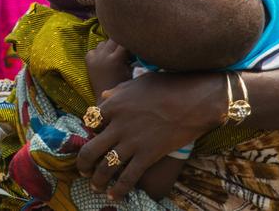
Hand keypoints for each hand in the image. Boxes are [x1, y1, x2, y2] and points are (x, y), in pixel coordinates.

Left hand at [76, 72, 226, 199]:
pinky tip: (114, 196)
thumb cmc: (168, 85)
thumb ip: (117, 92)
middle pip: (90, 150)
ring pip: (105, 168)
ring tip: (95, 187)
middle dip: (83, 164)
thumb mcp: (136, 83)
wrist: (195, 100)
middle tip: (82, 171)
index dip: (89, 130)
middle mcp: (117, 126)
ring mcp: (132, 142)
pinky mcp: (147, 156)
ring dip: (97, 180)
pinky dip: (118, 190)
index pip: (89, 121)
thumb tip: (103, 97)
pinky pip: (128, 178)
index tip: (92, 136)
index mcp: (113, 105)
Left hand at [85, 39, 131, 96]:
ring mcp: (94, 58)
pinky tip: (104, 59)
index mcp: (116, 59)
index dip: (130, 43)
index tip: (133, 47)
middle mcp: (103, 56)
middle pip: (113, 39)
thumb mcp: (130, 71)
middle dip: (120, 43)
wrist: (106, 100)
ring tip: (114, 55)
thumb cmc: (123, 86)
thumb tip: (134, 46)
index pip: (124, 42)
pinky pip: (94, 50)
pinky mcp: (88, 61)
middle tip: (124, 51)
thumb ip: (132, 57)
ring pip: (103, 43)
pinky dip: (99, 52)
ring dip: (109, 46)